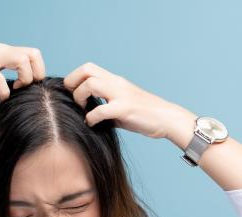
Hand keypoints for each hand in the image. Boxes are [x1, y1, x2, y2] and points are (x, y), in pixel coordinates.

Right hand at [0, 38, 45, 102]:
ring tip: (15, 90)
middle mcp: (2, 51)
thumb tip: (0, 100)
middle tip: (25, 88)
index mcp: (4, 53)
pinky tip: (0, 99)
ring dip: (24, 79)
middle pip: (34, 54)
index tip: (25, 86)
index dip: (36, 71)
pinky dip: (4, 92)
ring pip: (23, 60)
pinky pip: (0, 78)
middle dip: (36, 74)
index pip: (34, 55)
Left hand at [63, 62, 195, 141]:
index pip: (88, 68)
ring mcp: (122, 95)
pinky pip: (100, 110)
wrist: (168, 119)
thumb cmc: (145, 115)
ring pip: (91, 84)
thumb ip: (105, 105)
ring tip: (84, 110)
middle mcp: (117, 83)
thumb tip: (87, 115)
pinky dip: (91, 117)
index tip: (74, 95)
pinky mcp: (126, 108)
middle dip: (73, 83)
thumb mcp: (122, 106)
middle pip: (86, 70)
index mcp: (115, 81)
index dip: (75, 78)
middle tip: (75, 100)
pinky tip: (93, 124)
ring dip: (81, 98)